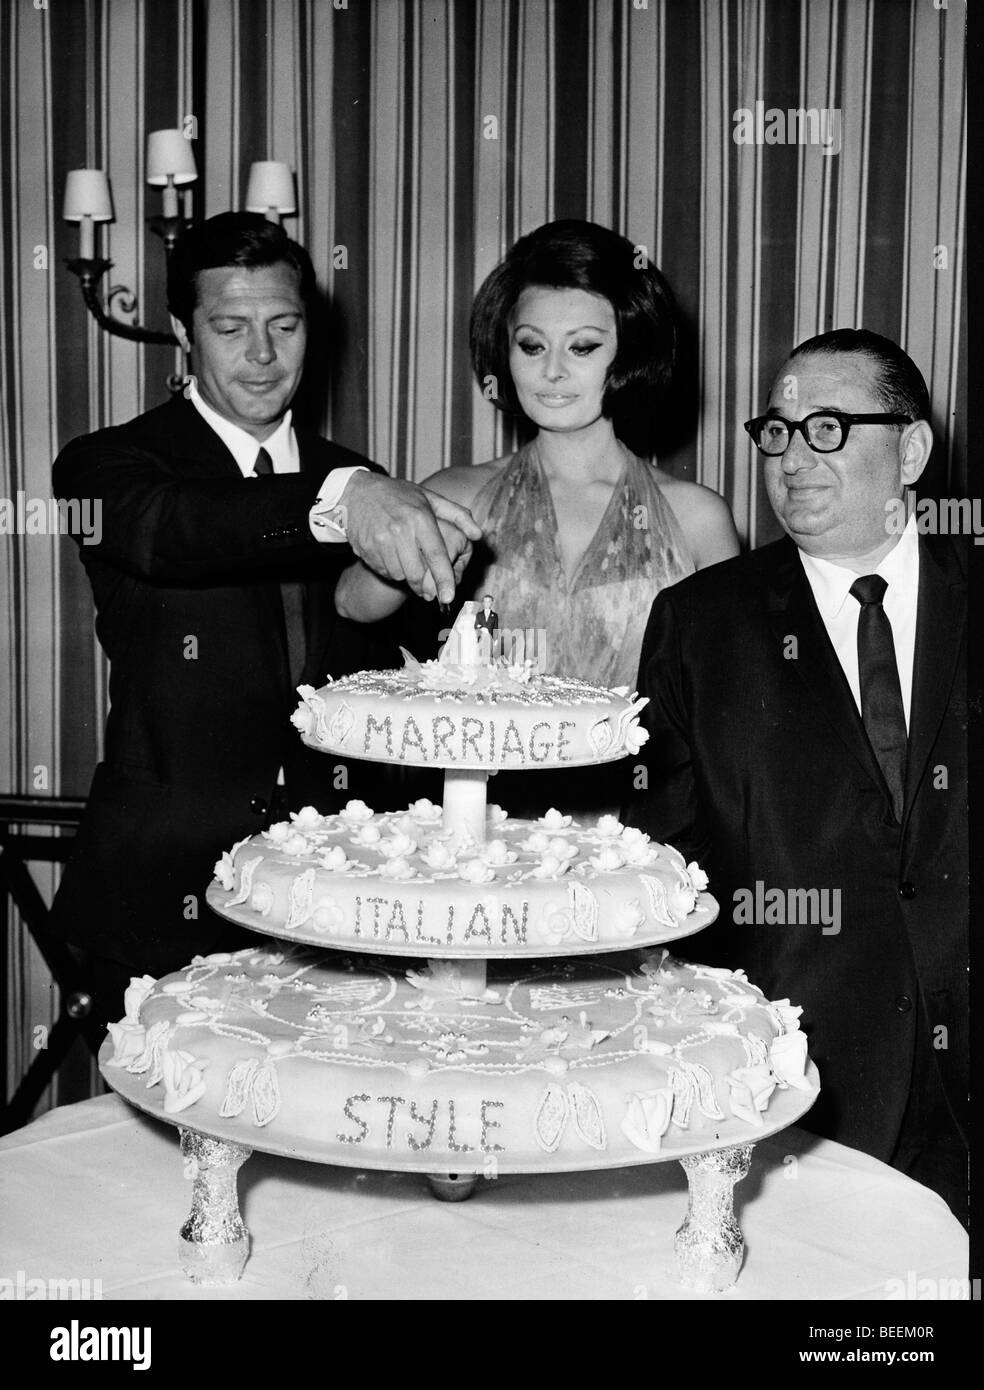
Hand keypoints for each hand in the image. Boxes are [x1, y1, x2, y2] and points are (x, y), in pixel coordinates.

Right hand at [339, 473, 481, 604]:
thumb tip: (478, 535)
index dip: (444, 579)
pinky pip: (384, 572)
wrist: (358, 492)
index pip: (436, 555)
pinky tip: (392, 558)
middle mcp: (400, 530)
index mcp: (419, 518)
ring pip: (399, 575)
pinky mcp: (366, 549)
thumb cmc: (399, 495)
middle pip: (417, 573)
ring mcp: (380, 541)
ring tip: (408, 564)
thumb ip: (458, 516)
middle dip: (424, 586)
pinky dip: (391, 571)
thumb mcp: (430, 498)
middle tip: (428, 589)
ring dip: (407, 577)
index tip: (449, 597)